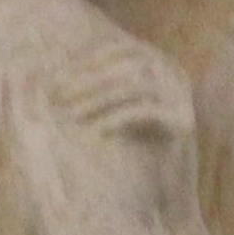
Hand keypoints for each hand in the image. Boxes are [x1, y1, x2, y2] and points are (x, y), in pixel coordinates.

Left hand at [48, 39, 187, 150]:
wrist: (171, 187)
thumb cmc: (137, 145)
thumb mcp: (114, 109)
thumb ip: (95, 88)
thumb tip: (49, 73)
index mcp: (159, 63)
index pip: (119, 47)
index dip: (86, 57)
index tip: (56, 75)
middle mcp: (175, 74)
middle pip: (128, 62)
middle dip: (88, 76)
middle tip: (57, 94)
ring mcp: (182, 97)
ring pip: (136, 85)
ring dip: (97, 98)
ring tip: (70, 115)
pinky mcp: (184, 122)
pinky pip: (145, 112)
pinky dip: (115, 119)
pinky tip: (93, 132)